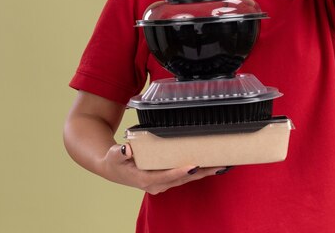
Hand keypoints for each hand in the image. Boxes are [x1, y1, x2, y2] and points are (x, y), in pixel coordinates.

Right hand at [102, 143, 225, 194]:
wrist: (113, 169)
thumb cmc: (115, 161)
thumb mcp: (115, 155)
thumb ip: (121, 152)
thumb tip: (127, 149)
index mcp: (145, 179)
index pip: (165, 176)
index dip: (180, 172)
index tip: (193, 165)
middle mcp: (156, 184)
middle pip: (181, 179)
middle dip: (200, 172)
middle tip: (217, 164)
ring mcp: (162, 183)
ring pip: (186, 179)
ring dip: (203, 172)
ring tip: (220, 165)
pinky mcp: (166, 180)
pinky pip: (184, 177)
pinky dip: (197, 171)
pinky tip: (209, 166)